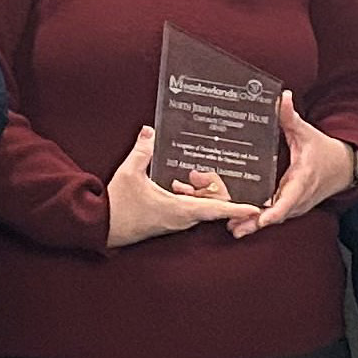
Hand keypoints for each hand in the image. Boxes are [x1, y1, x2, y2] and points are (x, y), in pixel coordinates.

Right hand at [103, 125, 251, 246]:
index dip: (237, 208)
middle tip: (204, 172)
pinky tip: (178, 183)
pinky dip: (190, 195)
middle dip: (215, 186)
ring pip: (201, 205)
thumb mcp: (129, 173)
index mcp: (180, 209)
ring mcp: (176, 222)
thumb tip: (149, 131)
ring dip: (200, 190)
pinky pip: (190, 208)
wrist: (102, 226)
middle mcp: (182, 219)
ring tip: (191, 175)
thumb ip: (142, 151)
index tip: (256, 208)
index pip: (216, 209)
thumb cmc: (118, 205)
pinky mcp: (169, 221)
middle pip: (212, 203)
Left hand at [227, 93, 357, 238]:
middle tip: (233, 224)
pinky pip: (275, 216)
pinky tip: (239, 223)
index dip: (274, 212)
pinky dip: (259, 220)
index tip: (262, 219)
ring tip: (232, 227)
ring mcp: (296, 205)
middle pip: (276, 215)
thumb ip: (291, 117)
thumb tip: (282, 96)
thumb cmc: (324, 150)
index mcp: (302, 180)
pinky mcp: (292, 207)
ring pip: (274, 218)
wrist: (343, 168)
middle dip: (256, 221)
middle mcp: (299, 197)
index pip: (289, 201)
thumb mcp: (307, 133)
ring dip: (254, 224)